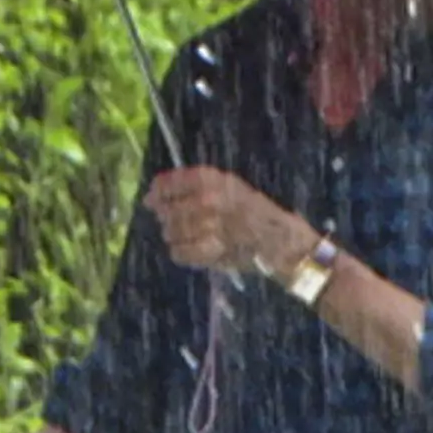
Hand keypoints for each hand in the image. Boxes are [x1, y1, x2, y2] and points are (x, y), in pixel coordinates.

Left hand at [148, 167, 318, 279]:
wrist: (280, 240)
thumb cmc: (256, 211)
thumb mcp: (229, 186)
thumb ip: (194, 186)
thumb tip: (153, 195)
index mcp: (211, 180)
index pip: (168, 184)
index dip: (156, 192)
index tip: (151, 198)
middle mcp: (207, 200)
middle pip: (166, 211)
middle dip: (168, 217)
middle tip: (180, 222)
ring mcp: (207, 226)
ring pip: (170, 233)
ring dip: (176, 235)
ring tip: (192, 236)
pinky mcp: (209, 251)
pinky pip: (179, 252)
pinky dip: (183, 252)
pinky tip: (194, 249)